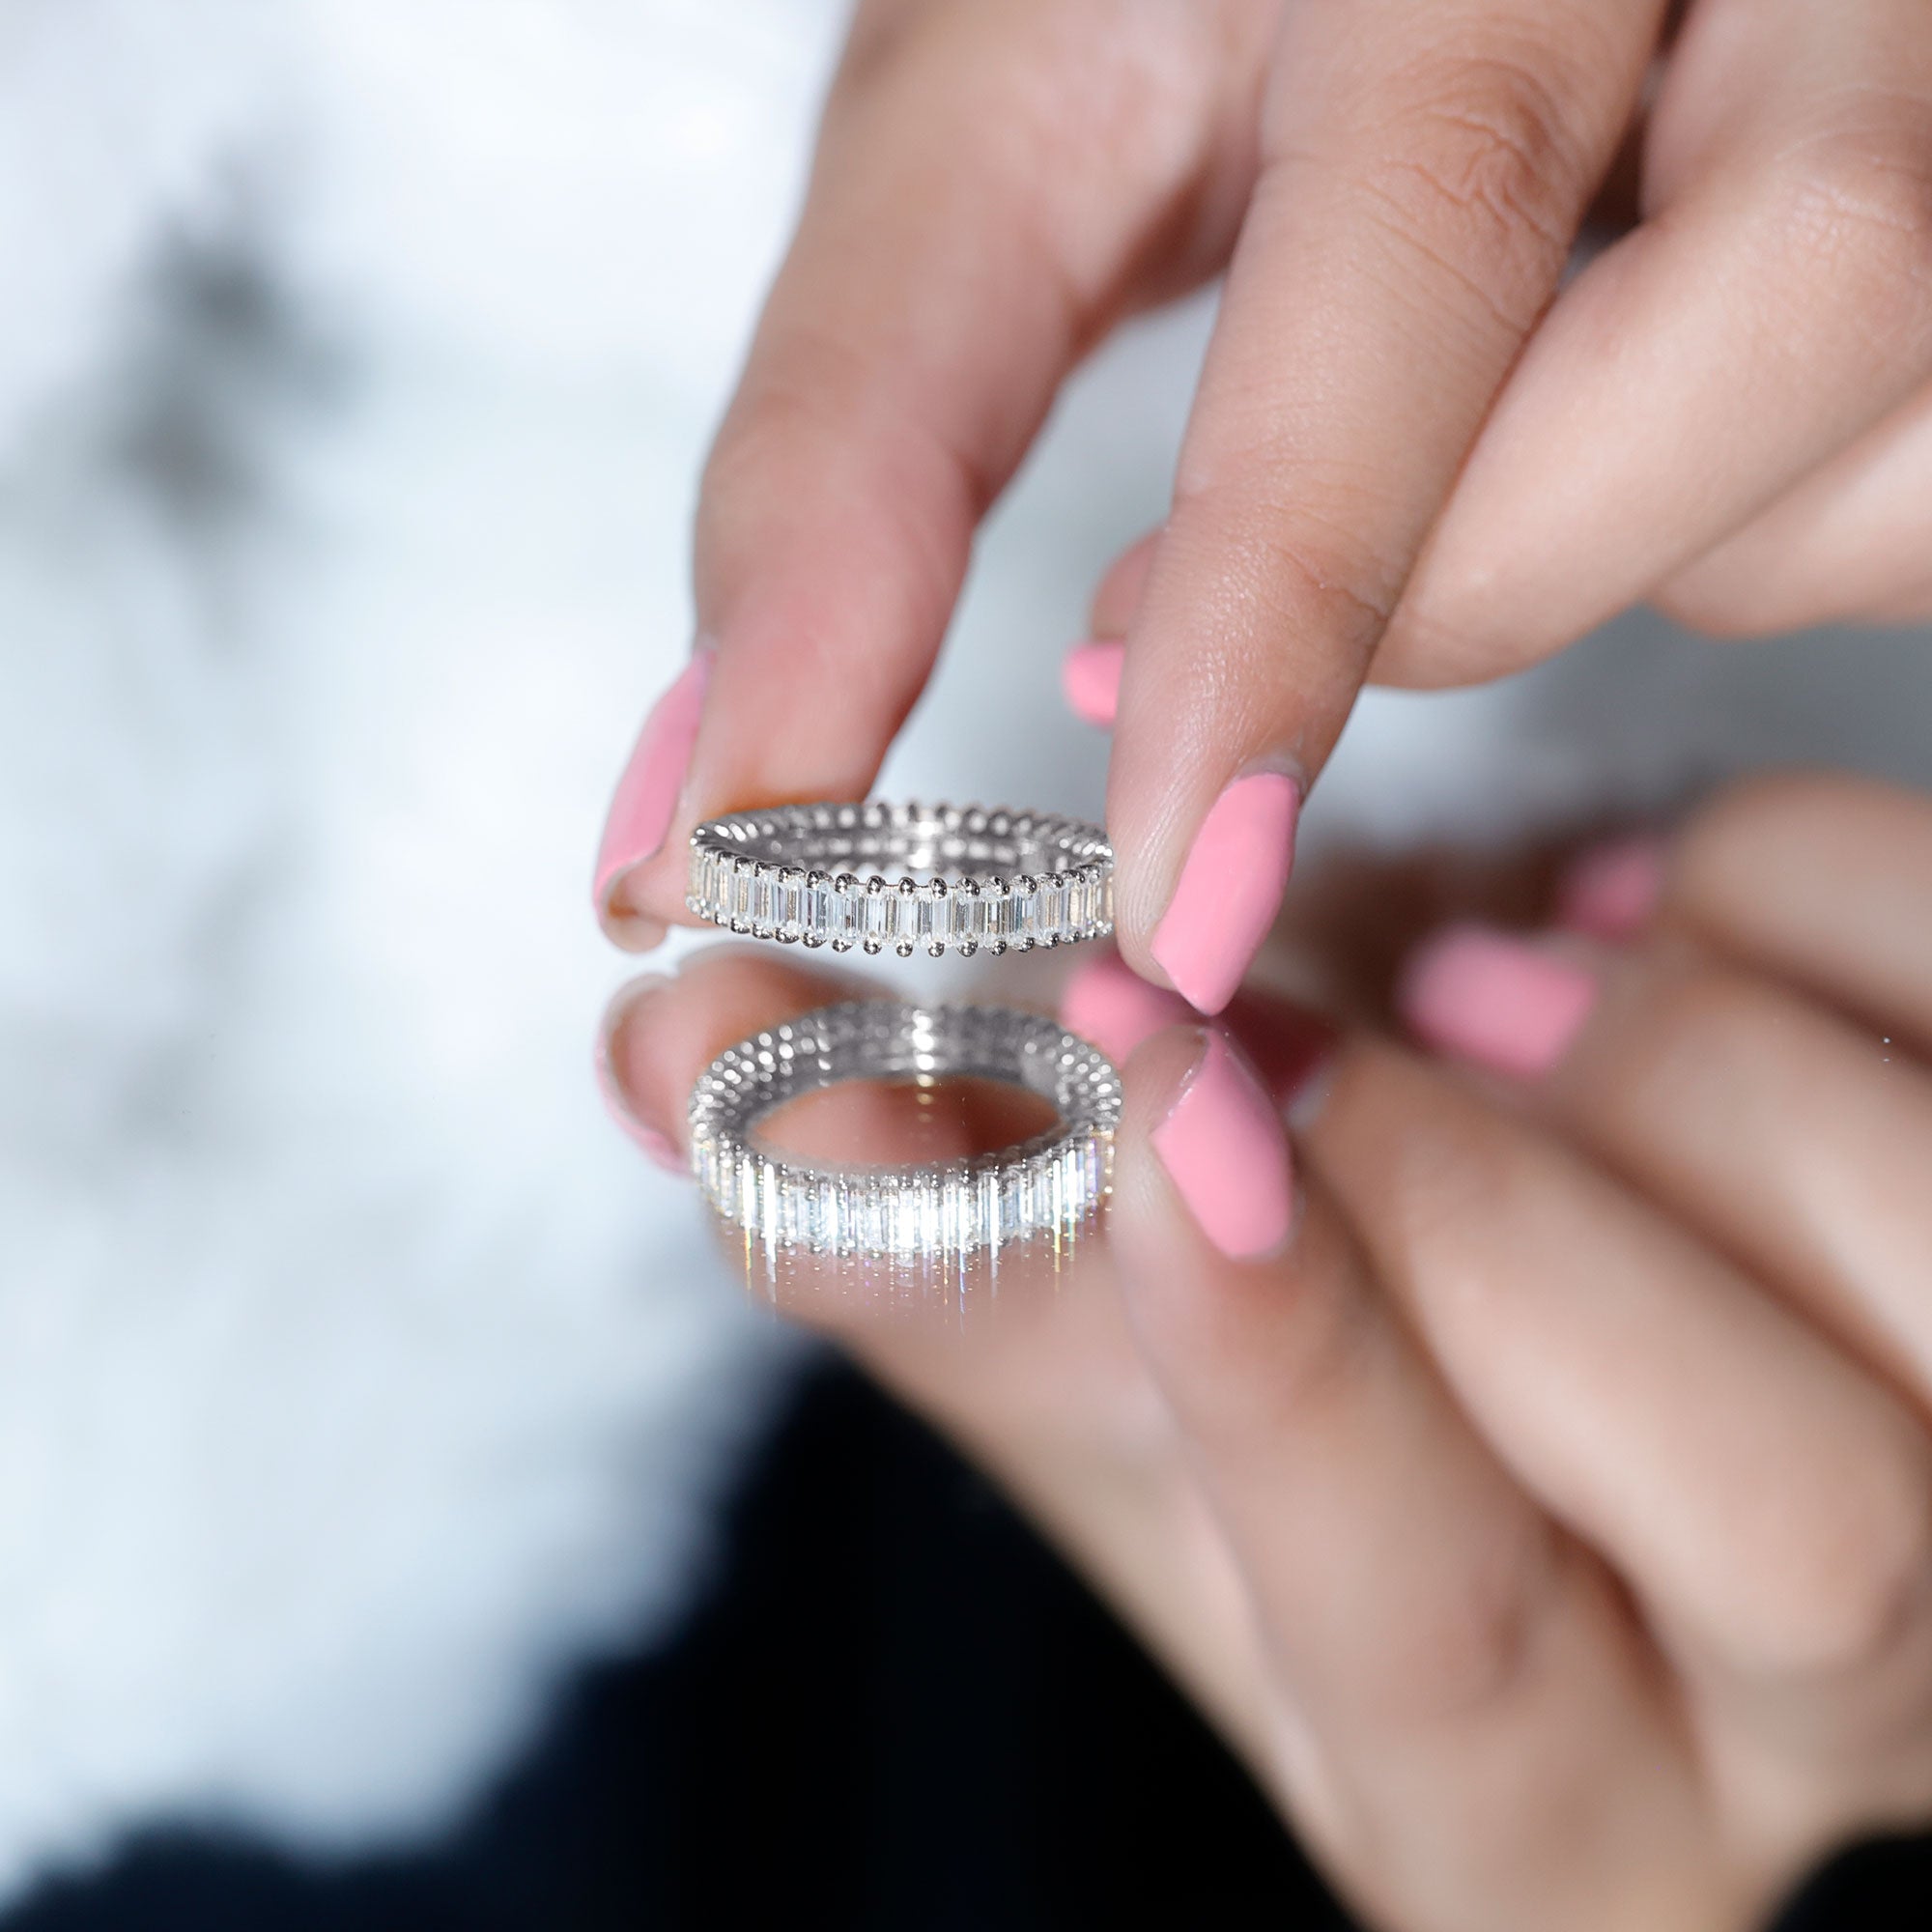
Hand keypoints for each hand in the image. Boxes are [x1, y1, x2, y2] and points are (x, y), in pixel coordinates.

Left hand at [594, 0, 1931, 1015]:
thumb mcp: (979, 149)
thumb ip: (849, 459)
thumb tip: (714, 799)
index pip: (1437, 221)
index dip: (1308, 593)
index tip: (1174, 895)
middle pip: (1785, 296)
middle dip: (1487, 569)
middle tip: (1231, 641)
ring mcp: (1925, 34)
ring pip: (1888, 426)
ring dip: (1630, 551)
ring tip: (1449, 482)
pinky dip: (1753, 539)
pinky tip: (1609, 458)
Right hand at [601, 772, 1931, 1930]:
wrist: (1547, 1346)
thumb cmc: (1319, 1433)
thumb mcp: (1121, 1400)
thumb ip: (930, 1246)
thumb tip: (677, 1055)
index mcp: (1542, 1800)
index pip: (1455, 1641)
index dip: (1286, 1367)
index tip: (1135, 1088)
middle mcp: (1822, 1705)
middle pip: (1780, 1516)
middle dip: (1489, 1212)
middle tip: (1311, 1030)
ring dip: (1664, 1053)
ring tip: (1478, 973)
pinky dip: (1801, 902)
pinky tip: (1637, 913)